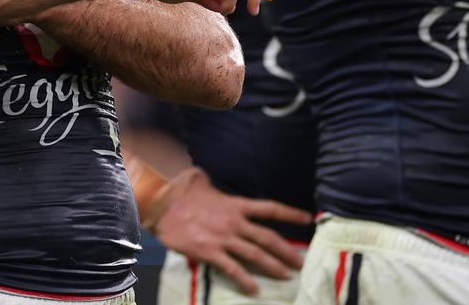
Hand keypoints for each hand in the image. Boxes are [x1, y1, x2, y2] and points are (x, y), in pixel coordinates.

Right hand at [143, 168, 311, 295]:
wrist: (161, 204)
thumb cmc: (180, 193)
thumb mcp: (201, 182)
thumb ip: (211, 184)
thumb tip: (205, 178)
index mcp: (236, 204)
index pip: (270, 209)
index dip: (291, 214)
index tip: (307, 219)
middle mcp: (235, 222)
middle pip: (268, 238)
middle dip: (287, 251)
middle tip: (301, 263)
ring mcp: (224, 238)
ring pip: (256, 255)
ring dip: (274, 267)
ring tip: (286, 277)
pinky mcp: (210, 252)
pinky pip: (233, 269)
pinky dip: (246, 281)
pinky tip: (255, 290)